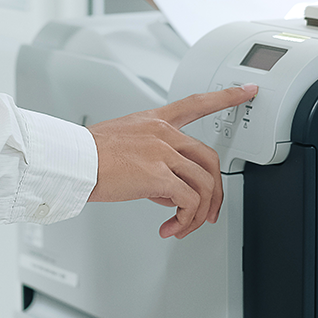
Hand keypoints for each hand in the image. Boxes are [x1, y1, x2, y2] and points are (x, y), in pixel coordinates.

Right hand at [87, 84, 257, 238]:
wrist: (70, 161)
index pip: (197, 103)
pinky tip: (170, 227)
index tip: (247, 90)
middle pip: (211, 159)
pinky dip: (185, 221)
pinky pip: (189, 202)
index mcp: (156, 122)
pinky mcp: (159, 176)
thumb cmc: (87, 156)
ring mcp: (163, 153)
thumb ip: (152, 161)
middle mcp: (164, 134)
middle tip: (208, 213)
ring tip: (182, 227)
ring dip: (198, 214)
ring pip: (204, 185)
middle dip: (215, 192)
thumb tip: (168, 190)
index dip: (226, 97)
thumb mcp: (124, 145)